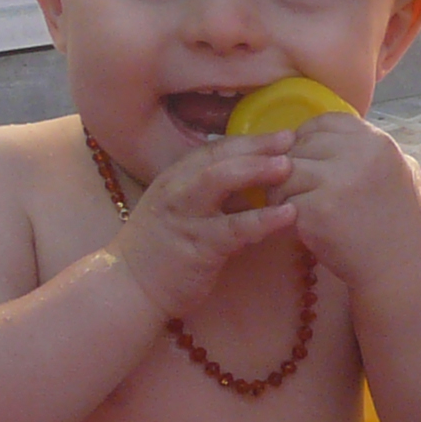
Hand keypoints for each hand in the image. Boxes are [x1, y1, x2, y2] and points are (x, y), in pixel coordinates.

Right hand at [105, 137, 298, 319]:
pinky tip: (288, 215)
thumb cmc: (162, 250)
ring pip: (219, 181)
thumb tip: (257, 182)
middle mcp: (177, 189)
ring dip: (255, 170)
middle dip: (255, 145)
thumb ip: (214, 195)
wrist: (130, 287)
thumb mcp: (183, 211)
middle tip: (290, 139)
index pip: (215, 150)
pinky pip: (234, 228)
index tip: (281, 134)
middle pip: (218, 157)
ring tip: (288, 167)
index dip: (249, 140)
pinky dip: (262, 219)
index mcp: (175, 178)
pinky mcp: (197, 246)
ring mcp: (185, 215)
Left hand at [267, 111, 420, 293]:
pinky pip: (283, 199)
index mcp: (376, 142)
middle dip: (293, 165)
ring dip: (282, 188)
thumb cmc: (395, 221)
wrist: (401, 265)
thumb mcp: (393, 170)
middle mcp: (358, 155)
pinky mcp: (318, 209)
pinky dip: (284, 211)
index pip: (325, 121)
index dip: (309, 137)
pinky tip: (297, 223)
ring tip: (294, 206)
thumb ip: (361, 150)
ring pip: (286, 170)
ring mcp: (337, 181)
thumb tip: (315, 137)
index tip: (308, 158)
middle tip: (296, 188)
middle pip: (301, 144)